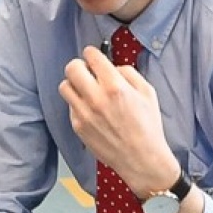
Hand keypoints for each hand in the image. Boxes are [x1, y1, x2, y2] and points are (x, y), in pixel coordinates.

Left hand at [58, 45, 178, 194]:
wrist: (141, 159)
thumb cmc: (148, 127)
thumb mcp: (148, 92)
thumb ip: (128, 73)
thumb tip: (112, 67)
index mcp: (115, 87)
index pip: (91, 57)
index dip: (92, 53)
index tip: (92, 56)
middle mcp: (96, 98)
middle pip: (72, 68)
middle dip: (79, 65)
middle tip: (86, 70)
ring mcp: (84, 113)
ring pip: (65, 86)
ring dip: (74, 84)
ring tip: (85, 89)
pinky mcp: (77, 126)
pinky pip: (70, 106)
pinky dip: (77, 103)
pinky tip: (90, 108)